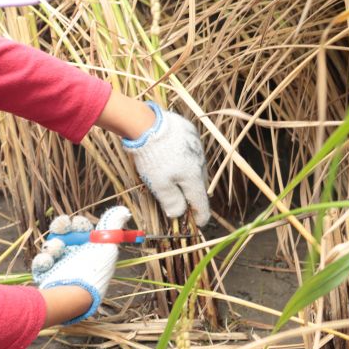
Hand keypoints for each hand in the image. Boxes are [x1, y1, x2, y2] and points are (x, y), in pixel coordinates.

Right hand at [31, 206, 131, 323]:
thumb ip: (112, 226)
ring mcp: (60, 267)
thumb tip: (124, 211)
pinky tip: (48, 261)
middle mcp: (75, 259)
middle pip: (63, 235)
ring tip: (57, 249)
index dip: (78, 224)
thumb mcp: (107, 246)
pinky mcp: (47, 276)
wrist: (75, 294)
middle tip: (62, 227)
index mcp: (90, 251)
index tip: (77, 223)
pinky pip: (40, 262)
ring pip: (51, 247)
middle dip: (61, 228)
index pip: (81, 231)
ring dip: (53, 245)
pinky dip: (43, 260)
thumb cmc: (94, 270)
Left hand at [121, 102, 210, 226]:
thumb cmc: (153, 157)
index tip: (198, 223)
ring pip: (196, 167)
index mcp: (194, 177)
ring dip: (188, 175)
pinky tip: (173, 157)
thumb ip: (171, 201)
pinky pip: (191, 151)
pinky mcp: (190, 133)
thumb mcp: (159, 185)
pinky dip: (185, 158)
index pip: (201, 202)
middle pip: (199, 185)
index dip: (200, 216)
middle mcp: (200, 162)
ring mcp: (197, 146)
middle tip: (184, 202)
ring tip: (176, 179)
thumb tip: (179, 214)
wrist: (148, 124)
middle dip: (192, 195)